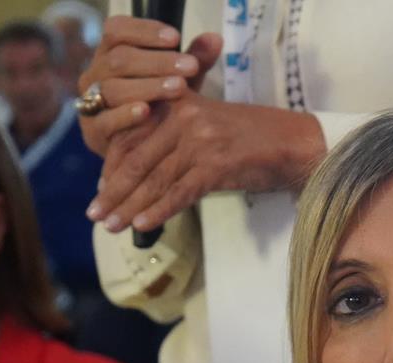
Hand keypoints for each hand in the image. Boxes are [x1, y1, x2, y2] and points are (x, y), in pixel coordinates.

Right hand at [76, 17, 222, 155]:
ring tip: (180, 88)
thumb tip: (216, 39)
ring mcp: (90, 101)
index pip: (117, 30)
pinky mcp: (92, 130)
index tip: (176, 37)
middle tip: (190, 66)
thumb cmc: (162, 106)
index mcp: (111, 52)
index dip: (144, 31)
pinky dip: (126, 115)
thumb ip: (195, 60)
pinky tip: (147, 111)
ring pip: (113, 87)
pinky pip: (105, 120)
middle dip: (157, 62)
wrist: (142, 150)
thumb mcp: (180, 80)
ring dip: (148, 86)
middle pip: (119, 59)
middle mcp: (96, 73)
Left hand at [87, 94, 324, 233]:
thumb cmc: (255, 140)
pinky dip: (159, 210)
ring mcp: (199, 141)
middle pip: (138, 160)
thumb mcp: (211, 128)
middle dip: (114, 191)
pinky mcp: (215, 164)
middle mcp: (184, 119)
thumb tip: (147, 173)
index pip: (133, 138)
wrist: (296, 144)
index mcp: (178, 105)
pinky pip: (179, 192)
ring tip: (111, 226)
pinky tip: (143, 225)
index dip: (113, 168)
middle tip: (95, 214)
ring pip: (155, 179)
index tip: (101, 192)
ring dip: (129, 207)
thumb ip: (177, 140)